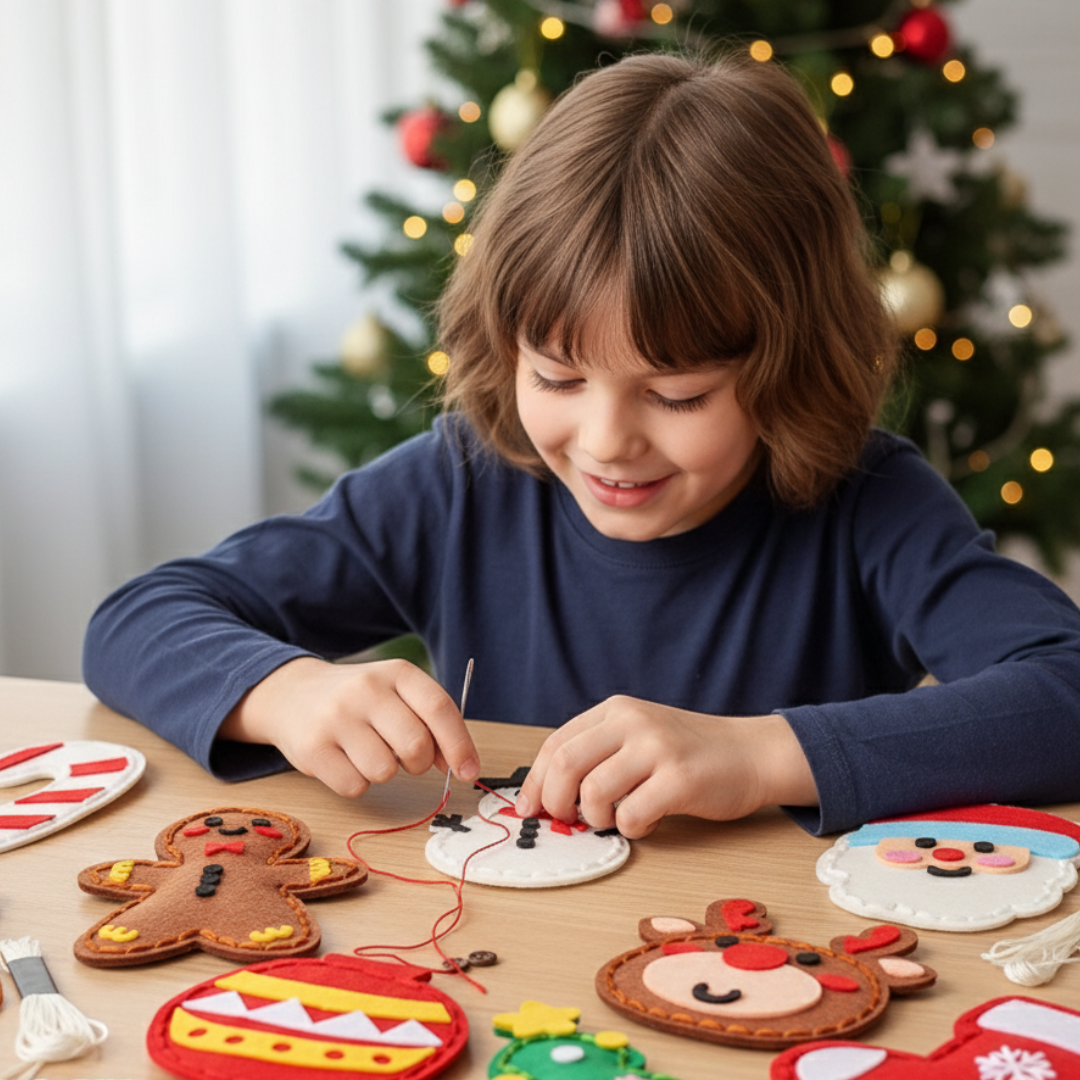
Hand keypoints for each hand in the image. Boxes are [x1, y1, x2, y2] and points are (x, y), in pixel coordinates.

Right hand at [219, 657, 479, 797]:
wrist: (292, 694)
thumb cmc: (360, 699)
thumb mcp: (397, 694)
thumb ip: (431, 723)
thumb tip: (460, 765)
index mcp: (397, 672)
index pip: (439, 708)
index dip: (459, 745)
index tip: (468, 772)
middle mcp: (366, 689)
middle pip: (416, 745)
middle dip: (418, 762)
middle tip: (404, 756)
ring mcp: (336, 717)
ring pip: (385, 771)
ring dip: (384, 772)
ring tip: (367, 751)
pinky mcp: (312, 748)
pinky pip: (355, 786)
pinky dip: (357, 782)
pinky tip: (345, 760)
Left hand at [513, 696, 815, 838]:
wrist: (752, 752)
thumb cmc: (690, 752)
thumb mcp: (639, 736)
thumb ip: (599, 754)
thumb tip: (548, 795)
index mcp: (616, 710)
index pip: (556, 744)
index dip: (535, 782)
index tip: (529, 809)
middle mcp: (633, 722)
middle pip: (566, 765)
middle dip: (555, 803)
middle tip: (568, 821)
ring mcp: (657, 748)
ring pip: (593, 792)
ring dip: (596, 818)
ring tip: (616, 819)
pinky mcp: (680, 779)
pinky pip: (632, 815)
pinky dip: (632, 829)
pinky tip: (648, 821)